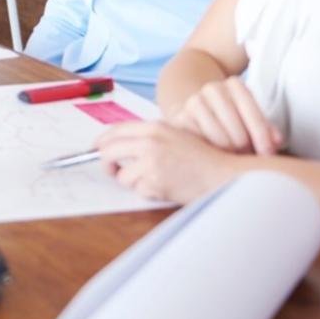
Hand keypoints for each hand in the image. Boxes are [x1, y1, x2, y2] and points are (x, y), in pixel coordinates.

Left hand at [95, 121, 242, 203]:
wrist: (222, 174)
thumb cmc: (201, 156)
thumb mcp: (174, 135)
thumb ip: (148, 136)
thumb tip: (116, 143)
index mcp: (154, 127)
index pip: (114, 131)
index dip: (102, 142)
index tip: (97, 149)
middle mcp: (149, 142)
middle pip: (108, 152)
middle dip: (106, 163)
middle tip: (112, 170)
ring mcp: (151, 163)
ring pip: (122, 175)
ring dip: (132, 181)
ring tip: (152, 179)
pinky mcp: (155, 183)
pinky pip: (138, 190)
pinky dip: (147, 191)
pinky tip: (164, 186)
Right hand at [169, 76, 281, 155]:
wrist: (194, 109)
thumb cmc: (231, 118)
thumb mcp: (249, 118)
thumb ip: (265, 129)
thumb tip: (276, 141)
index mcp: (234, 85)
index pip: (253, 114)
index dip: (262, 138)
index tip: (268, 154)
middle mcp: (213, 89)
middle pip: (237, 131)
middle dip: (245, 149)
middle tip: (246, 156)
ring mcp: (194, 102)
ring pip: (219, 140)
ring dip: (229, 154)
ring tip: (232, 156)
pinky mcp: (179, 118)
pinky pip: (200, 144)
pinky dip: (209, 152)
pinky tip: (213, 153)